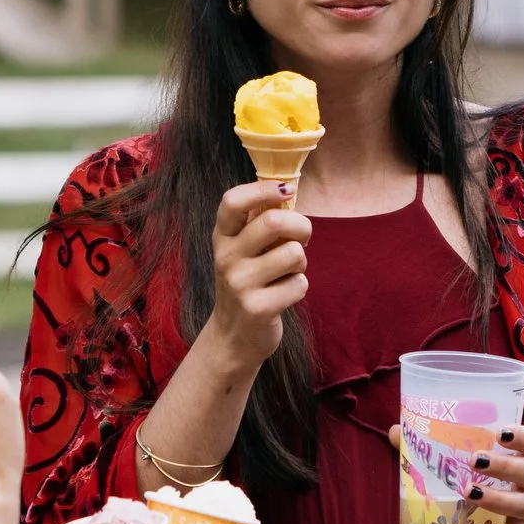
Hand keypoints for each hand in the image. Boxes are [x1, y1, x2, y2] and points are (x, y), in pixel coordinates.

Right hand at [206, 182, 313, 369]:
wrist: (234, 336)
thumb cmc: (250, 281)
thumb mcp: (244, 249)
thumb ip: (261, 221)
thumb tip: (288, 187)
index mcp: (222, 236)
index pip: (233, 201)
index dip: (263, 189)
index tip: (286, 190)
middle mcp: (226, 257)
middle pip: (274, 222)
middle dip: (301, 226)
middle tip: (301, 238)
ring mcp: (239, 284)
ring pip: (294, 254)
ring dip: (301, 263)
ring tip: (286, 273)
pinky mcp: (257, 308)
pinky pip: (300, 283)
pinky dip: (299, 288)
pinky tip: (282, 296)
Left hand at [389, 423, 523, 523]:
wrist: (515, 518)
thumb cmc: (487, 479)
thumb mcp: (470, 461)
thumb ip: (436, 444)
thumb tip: (395, 430)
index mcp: (521, 456)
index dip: (521, 435)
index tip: (500, 433)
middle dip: (503, 465)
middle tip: (474, 460)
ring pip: (522, 504)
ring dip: (497, 498)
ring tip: (469, 493)